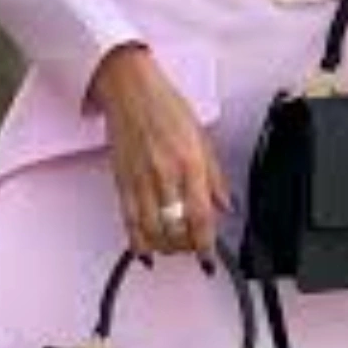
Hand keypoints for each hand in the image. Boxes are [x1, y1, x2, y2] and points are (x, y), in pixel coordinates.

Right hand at [89, 43, 231, 267]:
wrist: (129, 88)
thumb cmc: (165, 106)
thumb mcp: (202, 138)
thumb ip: (215, 177)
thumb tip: (226, 207)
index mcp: (190, 163)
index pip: (201, 216)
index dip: (205, 245)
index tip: (209, 260)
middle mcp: (165, 174)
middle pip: (176, 228)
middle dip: (185, 247)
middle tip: (192, 249)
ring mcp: (141, 179)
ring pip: (152, 230)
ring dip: (164, 247)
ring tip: (173, 248)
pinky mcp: (121, 181)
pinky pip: (129, 221)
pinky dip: (137, 242)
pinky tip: (146, 251)